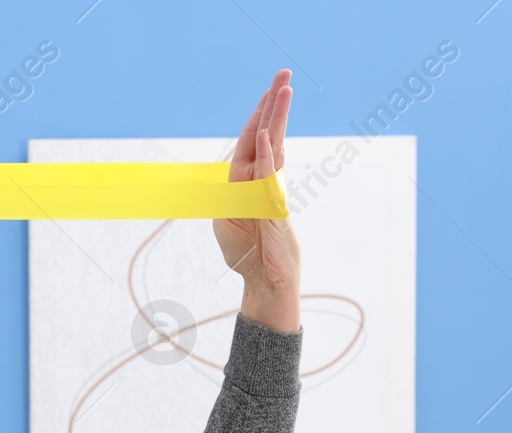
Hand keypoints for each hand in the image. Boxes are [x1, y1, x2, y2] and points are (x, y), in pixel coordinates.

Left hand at [213, 70, 300, 299]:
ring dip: (277, 118)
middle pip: (268, 134)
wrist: (263, 279)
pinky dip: (266, 155)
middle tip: (285, 74)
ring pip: (273, 147)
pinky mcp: (274, 207)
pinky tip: (266, 134)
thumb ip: (228, 193)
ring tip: (285, 90)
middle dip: (275, 104)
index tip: (269, 88)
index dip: (258, 113)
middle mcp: (262, 179)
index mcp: (246, 179)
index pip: (251, 138)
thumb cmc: (246, 251)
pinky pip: (268, 176)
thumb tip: (231, 174)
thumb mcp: (226, 217)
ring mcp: (271, 190)